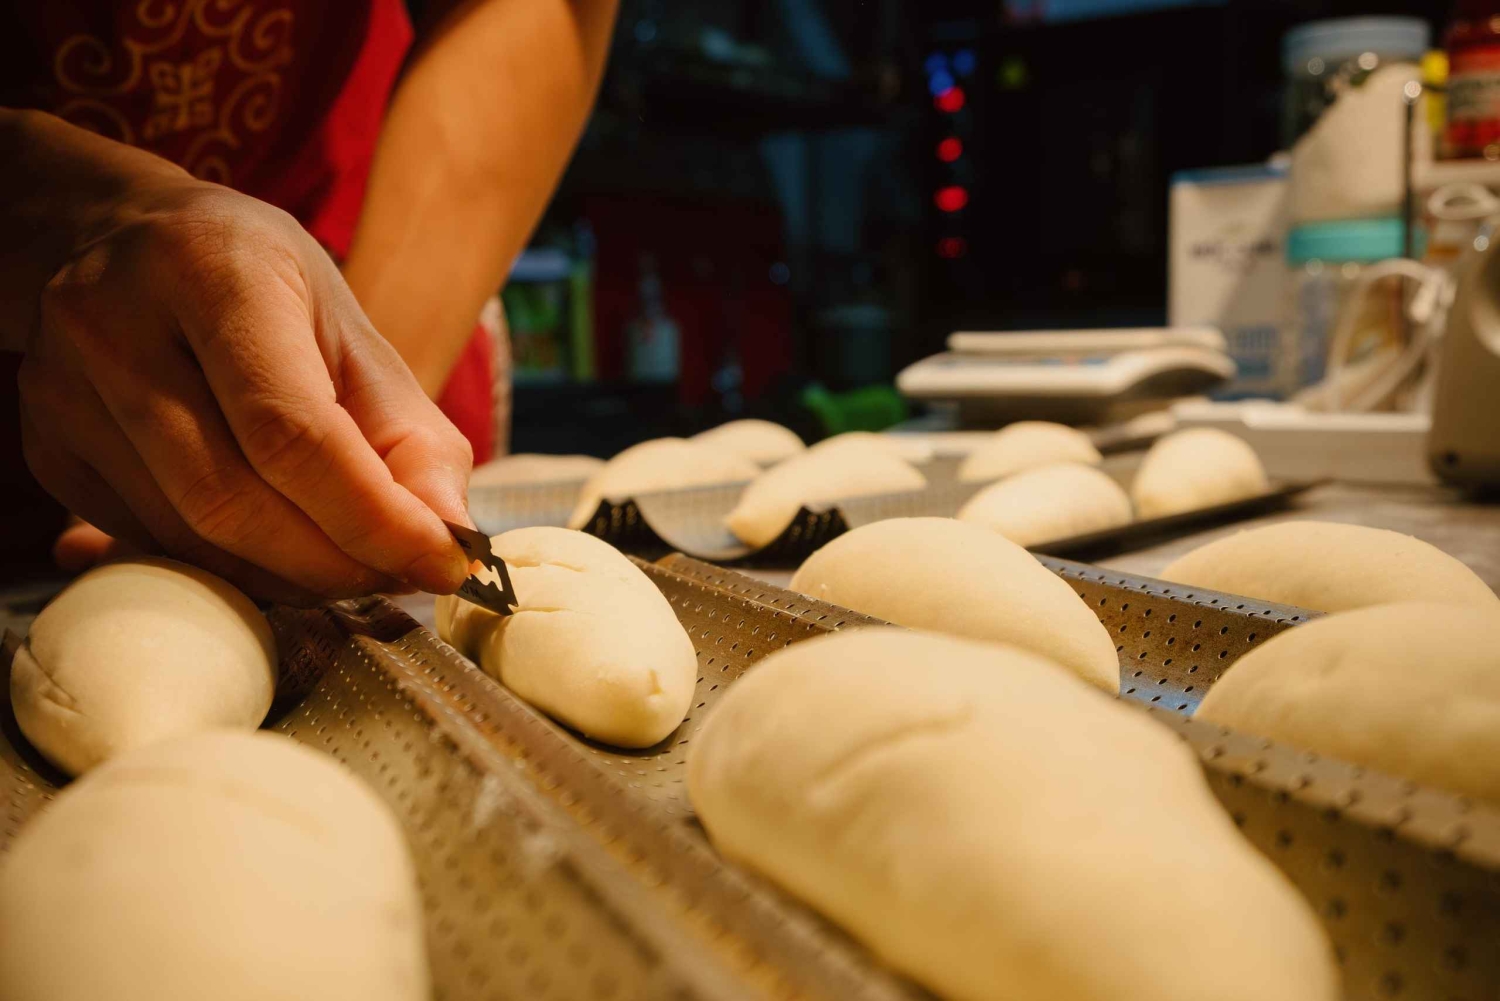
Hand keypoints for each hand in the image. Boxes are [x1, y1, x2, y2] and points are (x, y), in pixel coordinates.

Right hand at [10, 117, 472, 602]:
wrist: (125, 242)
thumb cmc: (262, 289)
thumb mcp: (354, 333)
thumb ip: (413, 440)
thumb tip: (450, 542)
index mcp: (213, 273)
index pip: (291, 432)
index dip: (374, 518)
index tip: (443, 565)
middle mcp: (115, 326)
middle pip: (233, 501)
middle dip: (335, 562)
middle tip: (398, 576)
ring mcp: (65, 393)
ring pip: (189, 538)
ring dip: (289, 577)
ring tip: (349, 564)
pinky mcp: (47, 450)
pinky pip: (152, 545)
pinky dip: (233, 569)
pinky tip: (280, 549)